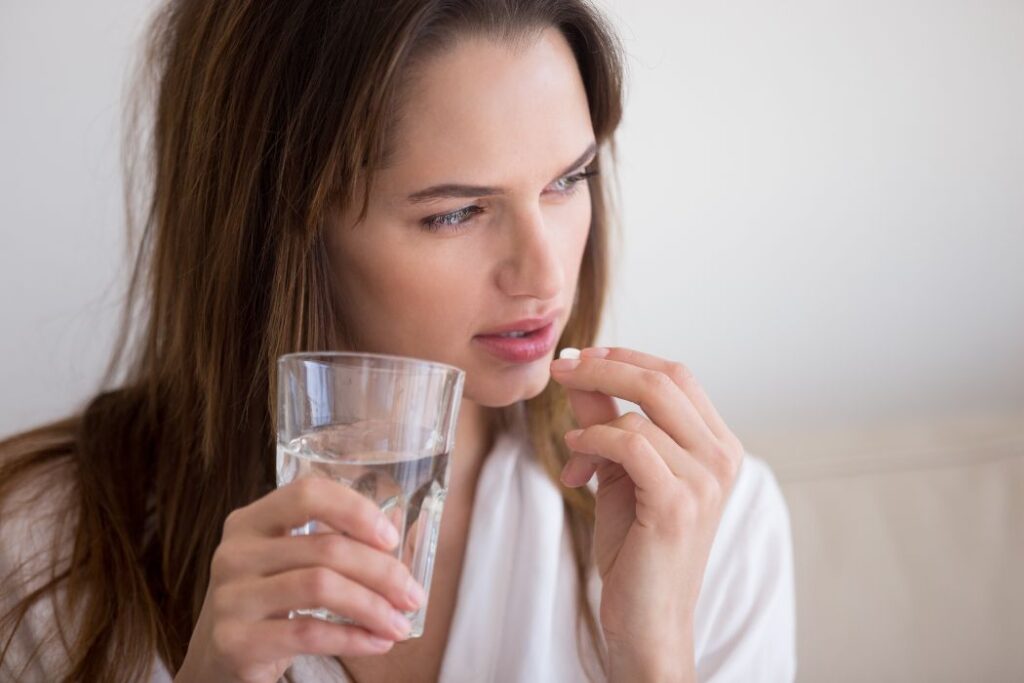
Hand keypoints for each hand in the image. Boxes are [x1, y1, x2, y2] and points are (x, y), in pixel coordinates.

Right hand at [174, 478, 426, 682]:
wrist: (220, 657)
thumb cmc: (270, 600)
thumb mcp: (290, 561)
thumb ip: (333, 542)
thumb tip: (396, 534)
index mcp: (251, 520)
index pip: (308, 493)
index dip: (355, 510)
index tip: (391, 538)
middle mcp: (236, 552)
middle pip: (325, 548)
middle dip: (382, 572)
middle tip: (412, 595)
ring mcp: (231, 597)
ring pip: (320, 587)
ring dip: (372, 607)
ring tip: (400, 624)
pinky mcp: (235, 640)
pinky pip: (308, 633)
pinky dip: (352, 637)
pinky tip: (376, 642)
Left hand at [550, 347, 744, 678]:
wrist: (647, 619)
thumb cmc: (636, 549)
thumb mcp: (619, 472)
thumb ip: (606, 421)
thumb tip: (578, 372)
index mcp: (717, 445)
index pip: (677, 375)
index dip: (626, 357)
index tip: (580, 356)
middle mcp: (721, 458)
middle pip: (663, 380)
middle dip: (603, 366)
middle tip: (560, 369)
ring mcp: (705, 480)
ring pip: (638, 415)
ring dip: (589, 424)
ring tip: (571, 452)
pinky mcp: (677, 503)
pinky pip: (627, 444)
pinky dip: (592, 443)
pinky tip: (574, 463)